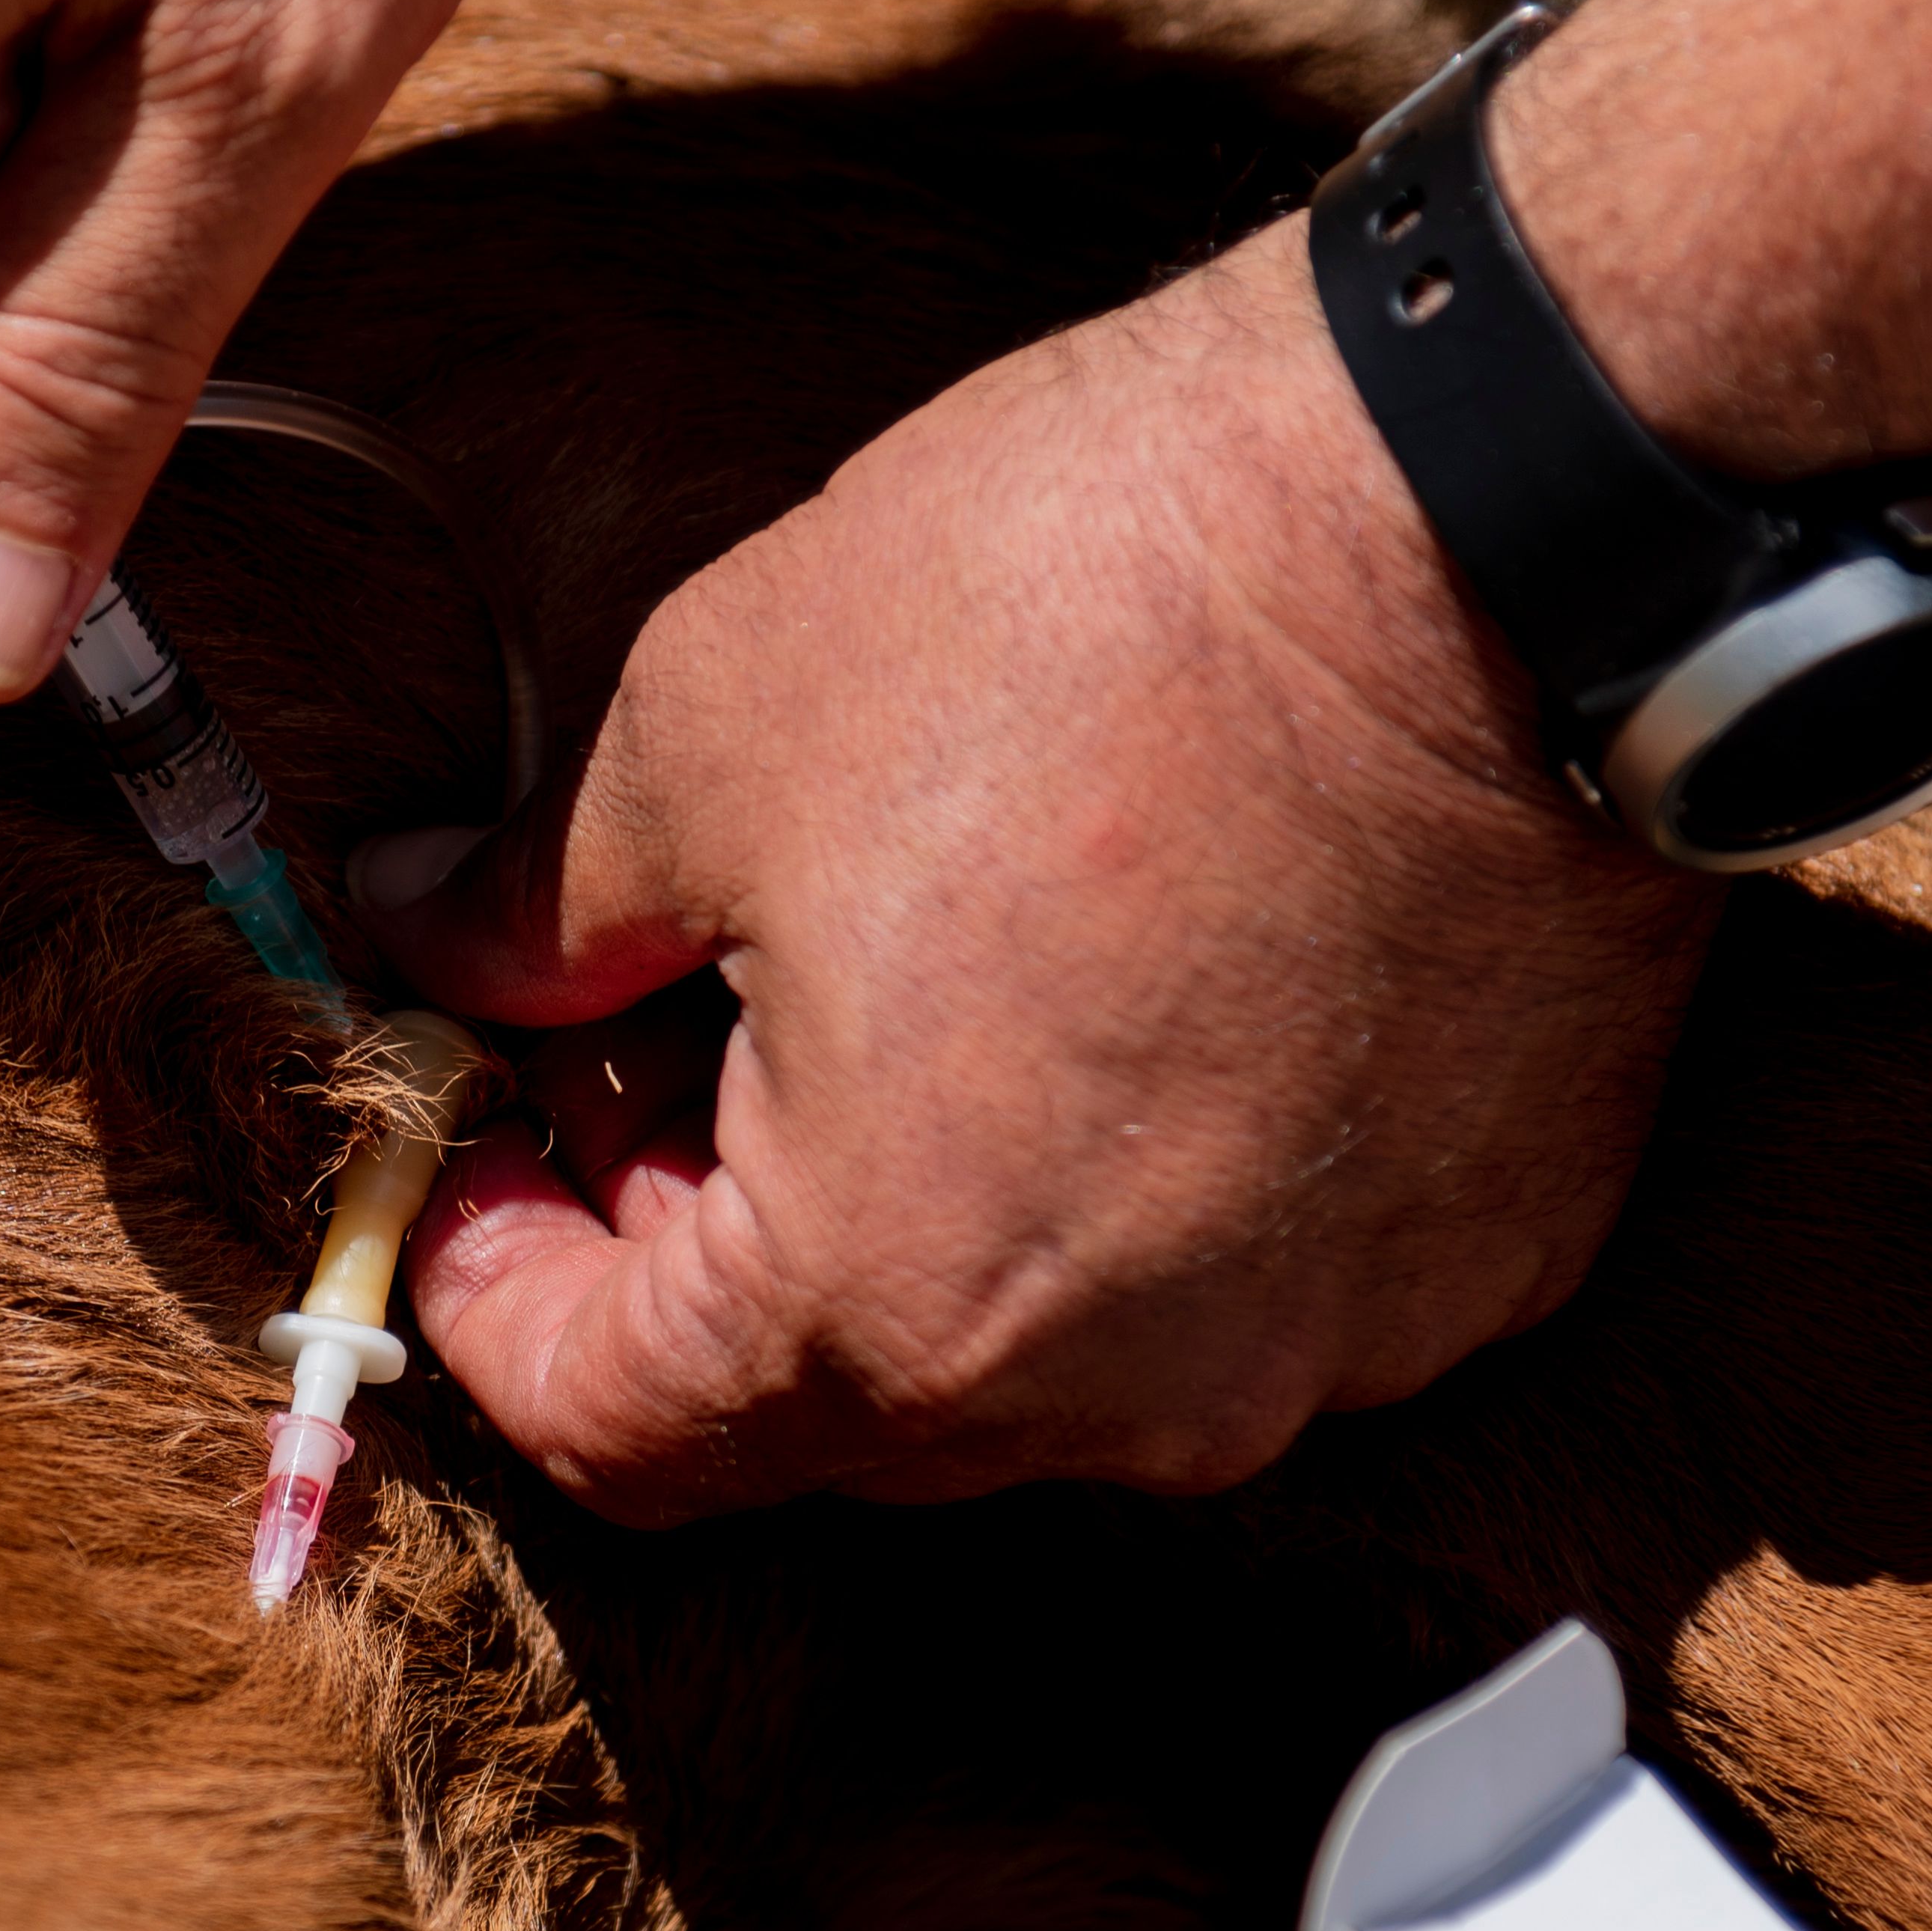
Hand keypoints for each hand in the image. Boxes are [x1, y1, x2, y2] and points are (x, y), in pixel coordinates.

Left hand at [352, 221, 1722, 1521]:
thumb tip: (431, 939)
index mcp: (897, 1308)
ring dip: (906, 1222)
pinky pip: (1233, 1290)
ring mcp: (1328, 1345)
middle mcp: (1123, 1398)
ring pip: (1028, 1362)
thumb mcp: (710, 728)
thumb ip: (538, 910)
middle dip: (689, 1251)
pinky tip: (1096, 992)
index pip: (611, 1426)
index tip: (469, 1150)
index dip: (491, 1290)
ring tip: (876, 994)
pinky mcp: (1480, 1259)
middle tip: (644, 1037)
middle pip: (818, 1414)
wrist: (1499, 504)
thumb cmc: (1090, 605)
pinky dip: (1121, 1188)